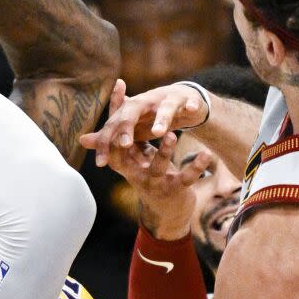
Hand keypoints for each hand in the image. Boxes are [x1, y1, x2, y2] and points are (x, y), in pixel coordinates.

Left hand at [81, 79, 211, 166]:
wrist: (182, 101)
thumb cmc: (152, 117)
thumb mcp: (132, 128)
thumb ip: (110, 134)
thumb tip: (82, 140)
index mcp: (130, 109)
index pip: (113, 125)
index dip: (106, 142)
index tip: (100, 163)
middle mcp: (147, 100)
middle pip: (132, 110)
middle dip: (127, 127)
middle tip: (123, 144)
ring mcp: (168, 98)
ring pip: (164, 107)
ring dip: (161, 118)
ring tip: (159, 132)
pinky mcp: (187, 99)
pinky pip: (189, 102)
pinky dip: (190, 105)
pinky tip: (190, 110)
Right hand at [105, 110, 213, 240]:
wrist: (166, 212)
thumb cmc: (148, 176)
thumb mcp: (135, 157)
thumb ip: (123, 136)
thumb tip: (93, 123)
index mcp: (125, 162)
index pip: (115, 134)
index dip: (116, 110)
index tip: (121, 85)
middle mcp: (136, 173)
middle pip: (129, 153)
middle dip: (131, 135)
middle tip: (133, 116)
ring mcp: (155, 182)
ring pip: (158, 166)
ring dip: (164, 151)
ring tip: (172, 134)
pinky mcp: (175, 190)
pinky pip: (186, 178)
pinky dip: (196, 166)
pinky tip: (206, 154)